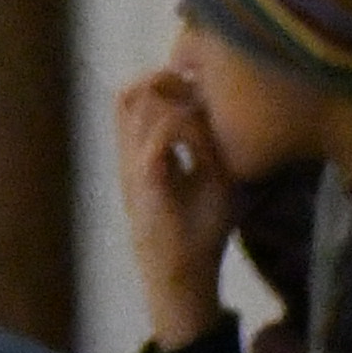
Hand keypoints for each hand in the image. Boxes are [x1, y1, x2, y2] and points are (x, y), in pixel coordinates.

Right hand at [116, 62, 238, 340]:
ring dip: (177, 102)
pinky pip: (162, 134)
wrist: (184, 270)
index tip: (199, 85)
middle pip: (128, 93)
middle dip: (164, 81)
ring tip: (203, 113)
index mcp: (140, 151)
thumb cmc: (198, 228)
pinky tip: (209, 145)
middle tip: (199, 88)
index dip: (163, 82)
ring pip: (140, 105)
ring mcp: (133, 162)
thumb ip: (207, 148)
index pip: (135, 99)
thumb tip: (222, 117)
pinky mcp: (146, 176)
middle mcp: (129, 151)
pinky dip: (189, 130)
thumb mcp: (209, 178)